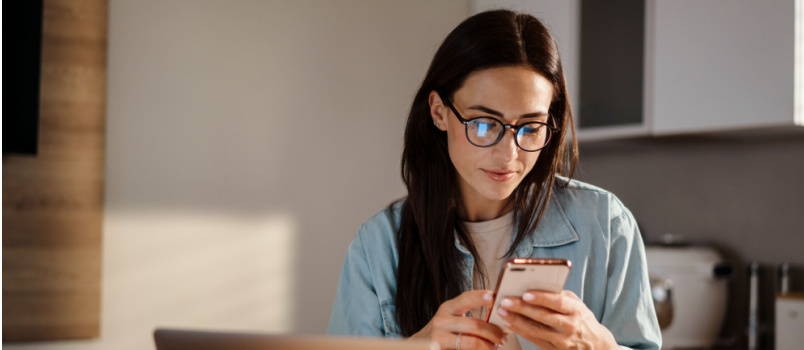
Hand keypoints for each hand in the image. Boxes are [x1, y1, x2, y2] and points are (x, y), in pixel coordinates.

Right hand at [409, 290, 506, 349]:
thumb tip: (497, 315)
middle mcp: (441, 321)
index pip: (465, 298)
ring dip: (489, 346)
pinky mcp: (438, 349)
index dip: (480, 297)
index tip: (493, 296)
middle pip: (474, 325)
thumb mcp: (450, 318)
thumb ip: (466, 316)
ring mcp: (438, 338)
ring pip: (472, 342)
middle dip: (493, 332)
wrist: (420, 345)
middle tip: (503, 337)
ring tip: (496, 346)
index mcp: (447, 308)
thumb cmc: (441, 332)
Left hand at [495, 290, 617, 349]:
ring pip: (535, 330)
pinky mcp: (553, 349)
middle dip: (521, 308)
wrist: (594, 344)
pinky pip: (533, 339)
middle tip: (505, 301)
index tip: (525, 293)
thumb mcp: (575, 302)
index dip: (541, 298)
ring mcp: (561, 340)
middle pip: (543, 316)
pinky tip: (508, 323)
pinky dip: (519, 330)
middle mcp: (569, 326)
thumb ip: (558, 294)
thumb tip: (534, 284)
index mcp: (575, 310)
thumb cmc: (580, 317)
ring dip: (516, 320)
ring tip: (502, 311)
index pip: (557, 302)